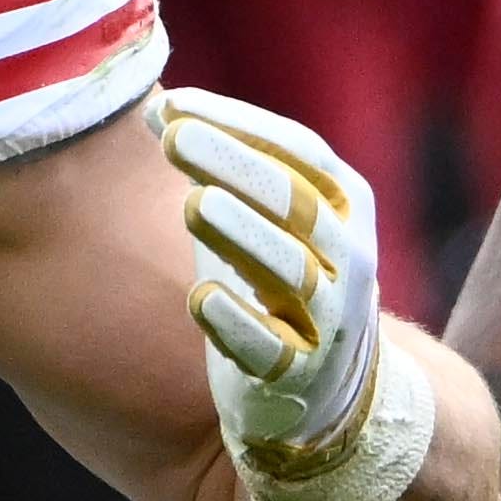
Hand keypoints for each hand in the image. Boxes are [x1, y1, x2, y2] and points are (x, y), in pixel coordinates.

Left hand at [162, 88, 431, 500]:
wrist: (332, 397)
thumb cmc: (281, 288)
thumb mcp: (270, 221)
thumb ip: (224, 170)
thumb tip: (152, 110)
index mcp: (343, 208)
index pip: (299, 152)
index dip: (240, 124)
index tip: (174, 103)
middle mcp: (348, 259)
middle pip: (294, 200)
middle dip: (233, 163)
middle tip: (173, 136)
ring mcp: (330, 320)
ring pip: (289, 270)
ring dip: (241, 235)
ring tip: (193, 204)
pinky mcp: (302, 378)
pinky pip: (272, 350)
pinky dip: (239, 324)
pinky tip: (201, 297)